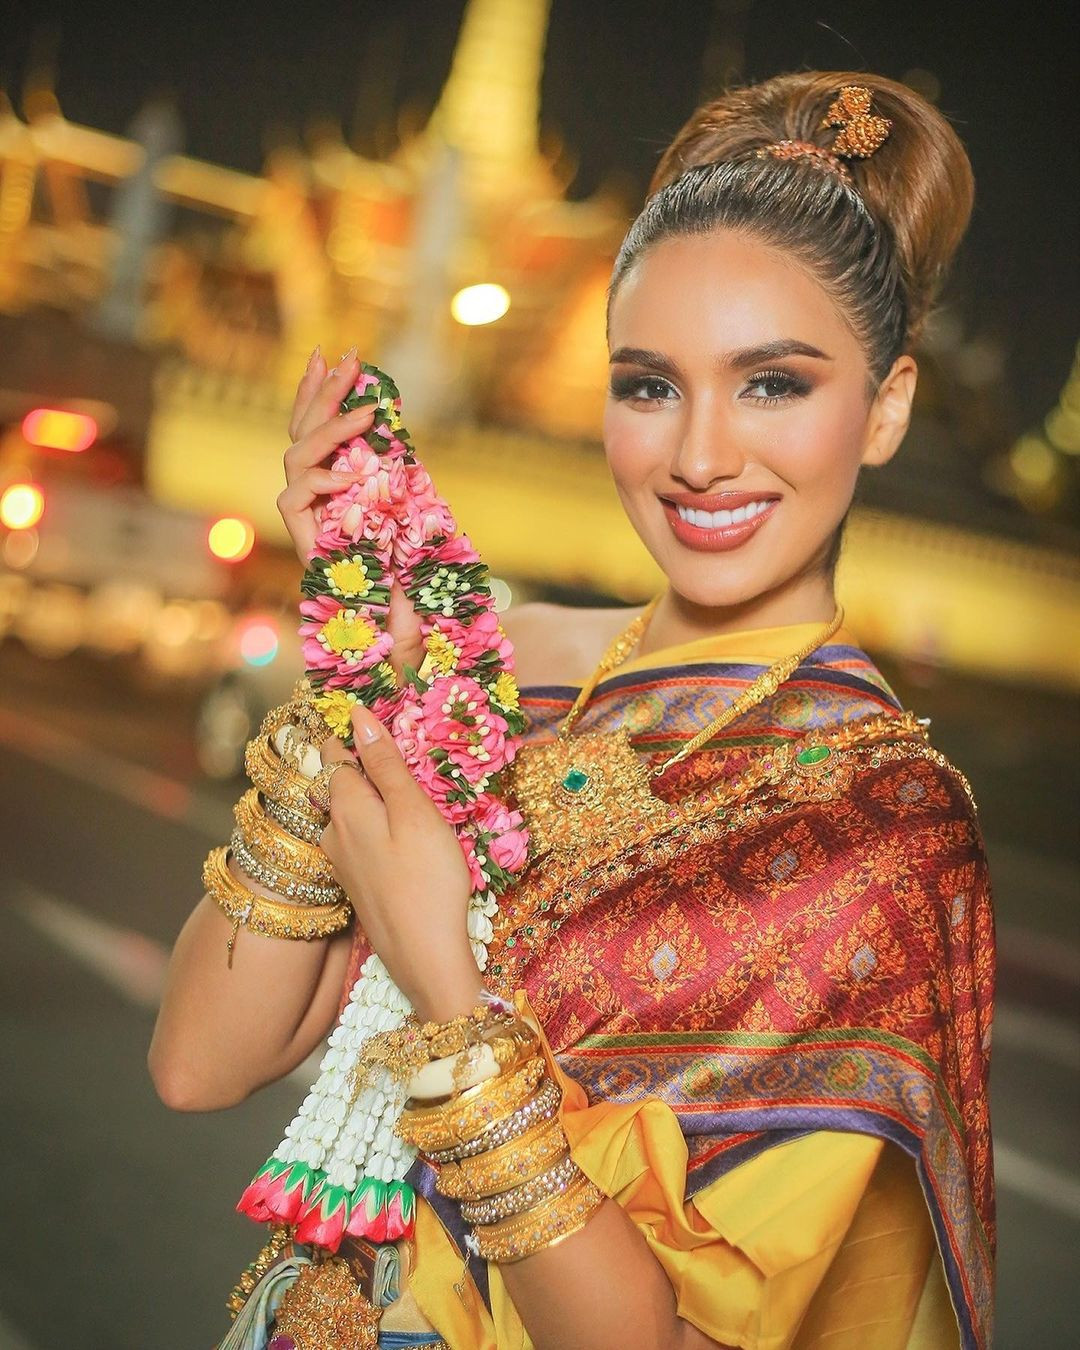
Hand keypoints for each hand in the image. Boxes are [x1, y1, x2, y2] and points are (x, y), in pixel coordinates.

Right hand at [279, 346, 423, 679]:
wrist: (400, 648)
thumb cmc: (411, 596)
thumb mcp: (412, 531)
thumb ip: (397, 491)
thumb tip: (402, 441)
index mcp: (336, 495)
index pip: (317, 437)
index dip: (321, 397)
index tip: (339, 359)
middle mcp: (315, 506)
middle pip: (300, 437)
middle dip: (320, 393)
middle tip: (346, 356)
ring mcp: (307, 523)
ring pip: (295, 458)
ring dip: (329, 429)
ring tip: (367, 410)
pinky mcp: (304, 544)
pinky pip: (294, 498)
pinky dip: (319, 481)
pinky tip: (348, 477)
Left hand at [317, 702, 483, 1023]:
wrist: (425, 960)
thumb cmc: (428, 881)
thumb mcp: (415, 813)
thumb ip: (386, 766)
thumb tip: (359, 716)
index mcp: (346, 806)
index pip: (335, 751)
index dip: (345, 725)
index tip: (353, 702)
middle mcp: (333, 830)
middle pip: (339, 780)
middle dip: (357, 756)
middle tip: (386, 734)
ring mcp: (342, 861)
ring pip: (348, 809)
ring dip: (367, 789)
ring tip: (398, 775)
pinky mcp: (356, 884)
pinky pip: (358, 835)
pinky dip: (372, 818)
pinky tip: (396, 824)